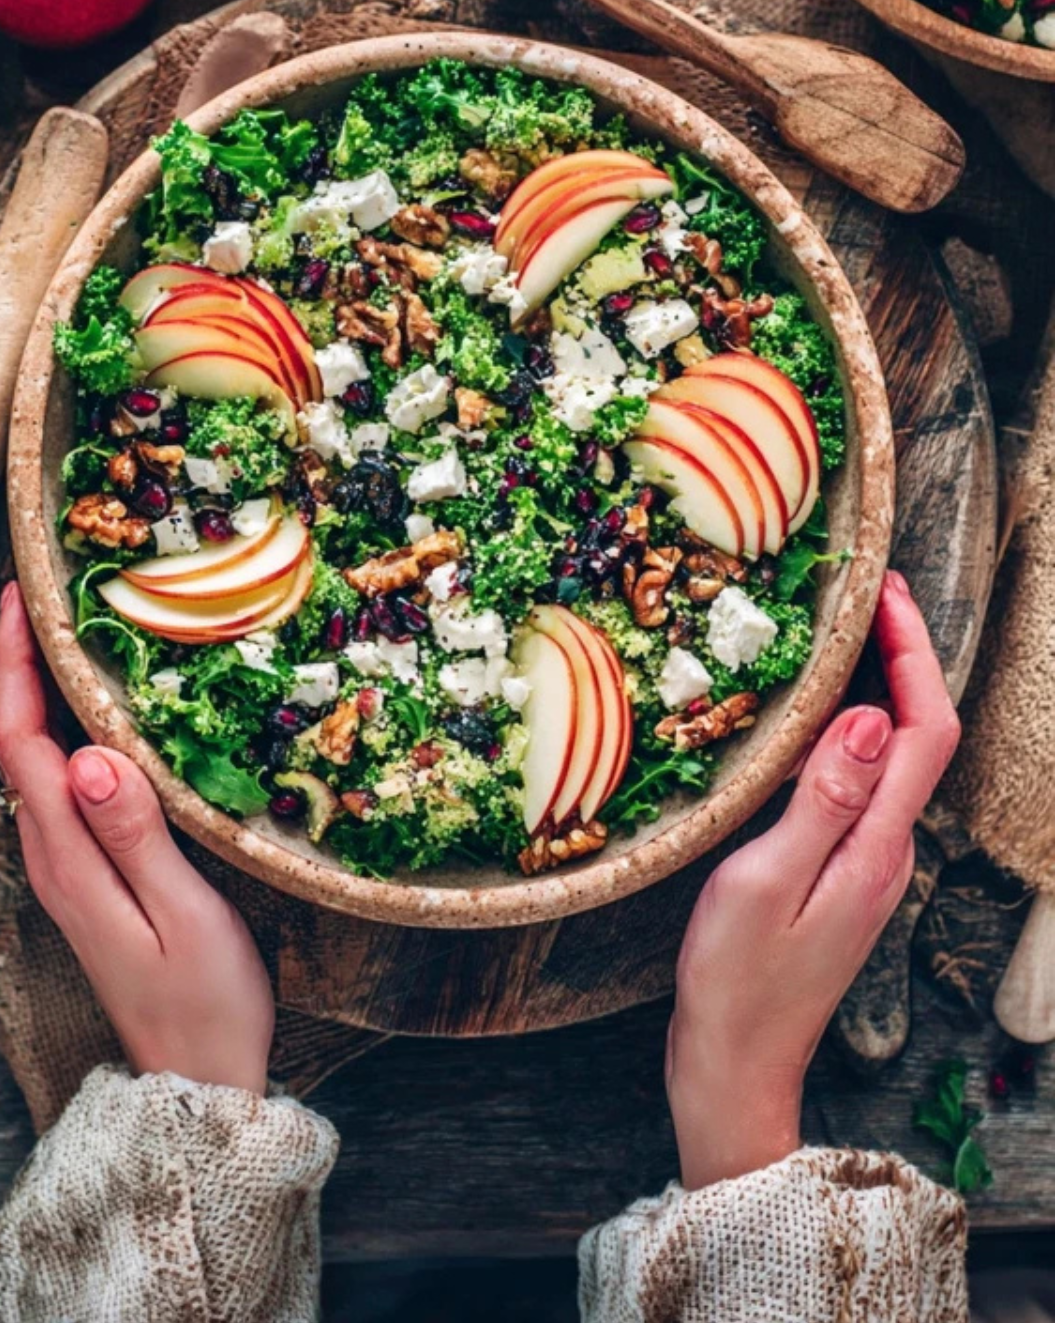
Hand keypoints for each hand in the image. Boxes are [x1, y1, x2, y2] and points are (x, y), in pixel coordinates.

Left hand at [0, 581, 273, 1092]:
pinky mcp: (86, 878)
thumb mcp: (183, 915)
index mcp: (68, 860)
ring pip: (36, 764)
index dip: (15, 667)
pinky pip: (62, 787)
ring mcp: (65, 870)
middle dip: (22, 664)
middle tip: (50, 595)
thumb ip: (135, 835)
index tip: (23, 600)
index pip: (21, 744)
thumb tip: (90, 755)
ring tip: (73, 634)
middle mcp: (52, 858)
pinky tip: (103, 714)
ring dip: (43, 695)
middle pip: (18, 744)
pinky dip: (69, 734)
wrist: (199, 1081)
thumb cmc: (207, 1001)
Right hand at [666, 570, 959, 1190]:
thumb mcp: (768, 880)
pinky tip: (803, 716)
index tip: (882, 592)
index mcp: (879, 845)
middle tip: (859, 593)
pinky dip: (844, 730)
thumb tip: (865, 716)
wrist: (735, 1066)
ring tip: (833, 634)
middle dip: (901, 655)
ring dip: (875, 687)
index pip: (924, 730)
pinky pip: (859, 782)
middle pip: (919, 734)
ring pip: (890, 756)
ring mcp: (866, 862)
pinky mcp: (839, 872)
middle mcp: (887, 848)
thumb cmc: (739, 982)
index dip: (912, 653)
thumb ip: (823, 800)